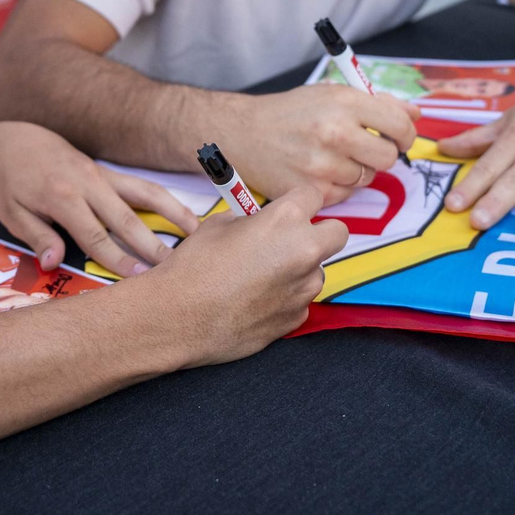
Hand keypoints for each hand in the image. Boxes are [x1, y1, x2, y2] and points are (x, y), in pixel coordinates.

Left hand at [0, 122, 199, 276]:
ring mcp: (102, 175)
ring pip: (145, 194)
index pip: (95, 235)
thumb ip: (37, 236)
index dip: (118, 258)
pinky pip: (142, 186)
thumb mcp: (9, 211)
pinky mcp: (109, 171)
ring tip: (200, 235)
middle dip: (153, 245)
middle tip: (177, 268)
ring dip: (174, 214)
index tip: (139, 278)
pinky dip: (166, 200)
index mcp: (62, 196)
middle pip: (127, 218)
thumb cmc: (7, 179)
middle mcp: (88, 183)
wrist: (11, 138)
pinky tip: (185, 215)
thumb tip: (55, 264)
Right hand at [139, 186, 347, 366]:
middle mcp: (304, 252)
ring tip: (261, 278)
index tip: (290, 208)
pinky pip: (300, 300)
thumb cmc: (193, 267)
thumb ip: (251, 221)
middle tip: (292, 240)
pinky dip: (285, 298)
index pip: (314, 196)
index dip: (299, 201)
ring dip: (299, 270)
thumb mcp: (219, 225)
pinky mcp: (296, 318)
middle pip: (337, 232)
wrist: (177, 317)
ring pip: (318, 271)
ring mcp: (303, 289)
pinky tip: (255, 301)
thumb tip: (260, 224)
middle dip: (320, 233)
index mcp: (285, 220)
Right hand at [218, 85, 419, 205]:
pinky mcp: (311, 191)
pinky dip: (339, 187)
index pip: (399, 125)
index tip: (400, 139)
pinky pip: (345, 195)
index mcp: (344, 103)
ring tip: (334, 157)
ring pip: (366, 179)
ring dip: (358, 171)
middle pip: (387, 158)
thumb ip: (377, 103)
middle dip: (383, 155)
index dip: (406, 135)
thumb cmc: (291, 112)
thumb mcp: (332, 94)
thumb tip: (415, 114)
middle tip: (367, 150)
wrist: (243, 133)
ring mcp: (322, 165)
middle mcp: (335, 133)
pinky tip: (320, 172)